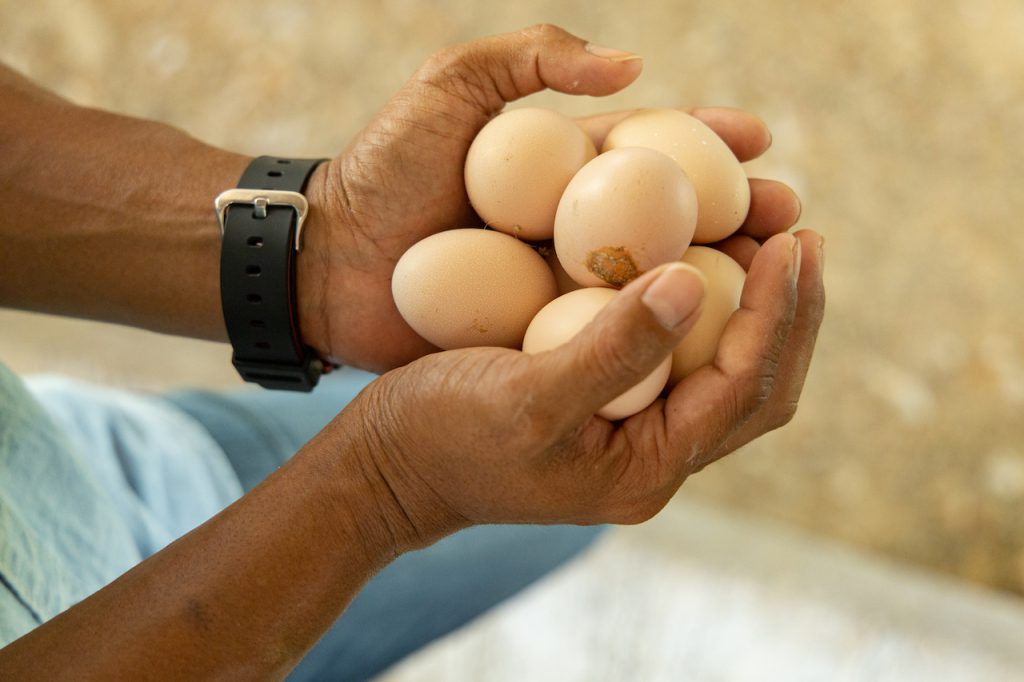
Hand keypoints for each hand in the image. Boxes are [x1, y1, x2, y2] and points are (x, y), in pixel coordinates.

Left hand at [297, 24, 801, 372]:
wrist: (324, 265)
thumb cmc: (381, 170)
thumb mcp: (449, 89)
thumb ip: (529, 57)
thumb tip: (632, 69)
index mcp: (560, 167)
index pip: (655, 150)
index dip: (713, 146)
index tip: (763, 146)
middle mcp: (571, 227)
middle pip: (674, 220)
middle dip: (736, 220)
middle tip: (787, 230)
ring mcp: (559, 288)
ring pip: (654, 286)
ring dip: (715, 286)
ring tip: (767, 290)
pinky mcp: (541, 340)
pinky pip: (609, 341)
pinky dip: (657, 343)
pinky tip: (702, 348)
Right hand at [336, 229, 823, 549]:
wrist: (387, 466)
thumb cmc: (444, 435)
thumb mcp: (526, 394)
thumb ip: (613, 347)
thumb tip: (693, 283)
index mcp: (646, 468)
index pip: (744, 387)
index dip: (776, 311)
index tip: (792, 239)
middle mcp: (654, 459)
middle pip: (758, 389)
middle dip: (791, 314)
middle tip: (804, 236)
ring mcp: (634, 435)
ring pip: (728, 375)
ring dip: (759, 312)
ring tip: (773, 242)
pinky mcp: (610, 408)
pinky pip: (684, 359)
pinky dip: (709, 311)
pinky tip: (703, 262)